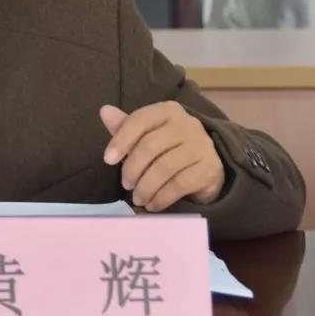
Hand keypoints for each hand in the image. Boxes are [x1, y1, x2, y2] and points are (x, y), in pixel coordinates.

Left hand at [100, 102, 224, 210]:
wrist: (205, 168)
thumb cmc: (168, 149)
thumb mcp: (145, 136)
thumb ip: (125, 127)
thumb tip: (105, 111)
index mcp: (168, 111)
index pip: (140, 120)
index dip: (121, 140)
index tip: (108, 160)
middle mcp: (188, 124)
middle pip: (150, 146)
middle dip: (132, 169)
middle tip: (126, 184)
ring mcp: (202, 145)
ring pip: (164, 167)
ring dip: (145, 187)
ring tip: (138, 198)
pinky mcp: (210, 168)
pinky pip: (179, 185)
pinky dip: (161, 198)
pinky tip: (152, 205)